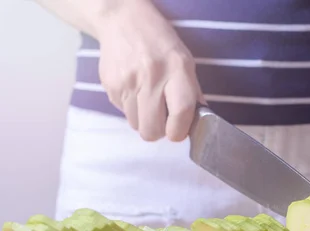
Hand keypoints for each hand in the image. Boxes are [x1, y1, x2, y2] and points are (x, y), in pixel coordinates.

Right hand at [97, 0, 203, 140]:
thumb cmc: (159, 43)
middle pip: (152, 130)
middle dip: (159, 131)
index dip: (179, 131)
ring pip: (136, 125)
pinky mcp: (110, 86)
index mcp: (177, 69)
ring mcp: (127, 82)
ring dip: (144, 120)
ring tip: (148, 101)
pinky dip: (131, 109)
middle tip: (163, 121)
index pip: (181, 112)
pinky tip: (135, 90)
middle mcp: (152, 76)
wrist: (122, 20)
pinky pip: (123, 113)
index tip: (178, 131)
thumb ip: (192, 92)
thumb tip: (198, 121)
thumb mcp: (185, 61)